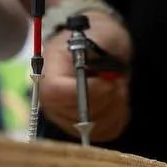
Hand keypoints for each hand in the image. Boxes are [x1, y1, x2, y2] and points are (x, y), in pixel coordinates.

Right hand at [39, 12, 131, 142]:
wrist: (101, 45)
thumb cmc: (98, 36)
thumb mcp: (100, 34)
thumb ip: (96, 53)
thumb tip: (97, 76)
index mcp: (48, 72)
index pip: (55, 93)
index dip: (86, 92)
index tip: (108, 82)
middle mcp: (50, 100)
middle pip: (76, 116)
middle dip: (106, 99)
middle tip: (116, 81)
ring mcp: (64, 117)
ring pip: (94, 128)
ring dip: (115, 107)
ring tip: (116, 86)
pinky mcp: (81, 128)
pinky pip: (105, 132)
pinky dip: (118, 116)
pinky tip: (116, 99)